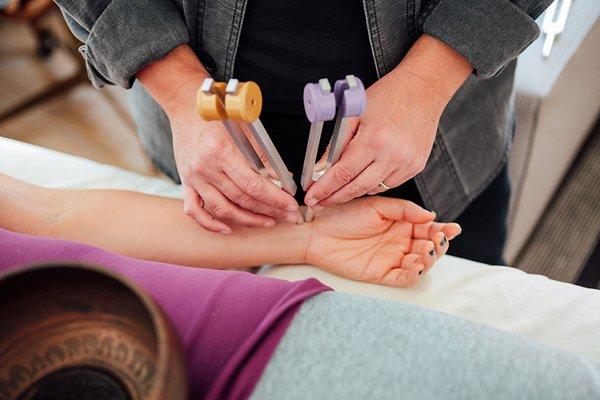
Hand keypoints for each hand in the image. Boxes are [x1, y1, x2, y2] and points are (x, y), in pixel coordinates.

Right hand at [170, 99, 300, 233]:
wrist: (186, 107)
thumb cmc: (219, 115)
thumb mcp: (245, 130)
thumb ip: (263, 156)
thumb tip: (284, 178)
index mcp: (221, 153)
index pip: (253, 185)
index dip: (275, 198)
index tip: (290, 205)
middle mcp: (206, 168)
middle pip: (241, 199)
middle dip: (269, 210)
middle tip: (289, 216)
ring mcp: (194, 178)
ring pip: (223, 209)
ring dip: (248, 220)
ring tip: (268, 221)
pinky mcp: (186, 183)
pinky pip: (195, 211)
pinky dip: (211, 224)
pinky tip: (228, 229)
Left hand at [304, 35, 471, 207]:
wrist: (422, 89)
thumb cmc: (386, 97)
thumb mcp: (352, 115)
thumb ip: (334, 145)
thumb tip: (318, 170)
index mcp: (374, 139)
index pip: (342, 173)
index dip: (324, 189)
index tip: (311, 197)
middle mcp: (392, 155)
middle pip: (356, 188)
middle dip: (334, 197)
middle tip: (318, 201)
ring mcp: (406, 164)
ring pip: (371, 189)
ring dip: (353, 190)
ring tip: (340, 185)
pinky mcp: (415, 167)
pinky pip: (387, 184)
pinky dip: (373, 182)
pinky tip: (366, 172)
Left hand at [305, 197, 460, 286]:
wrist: (317, 230)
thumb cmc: (342, 215)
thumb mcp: (376, 205)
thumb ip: (404, 210)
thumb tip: (431, 215)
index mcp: (401, 224)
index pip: (428, 228)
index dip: (443, 230)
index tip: (453, 228)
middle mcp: (399, 242)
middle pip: (429, 248)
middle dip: (438, 245)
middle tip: (437, 239)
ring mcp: (391, 259)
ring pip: (420, 264)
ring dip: (429, 260)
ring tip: (426, 250)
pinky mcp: (381, 273)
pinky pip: (403, 278)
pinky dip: (413, 274)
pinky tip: (415, 265)